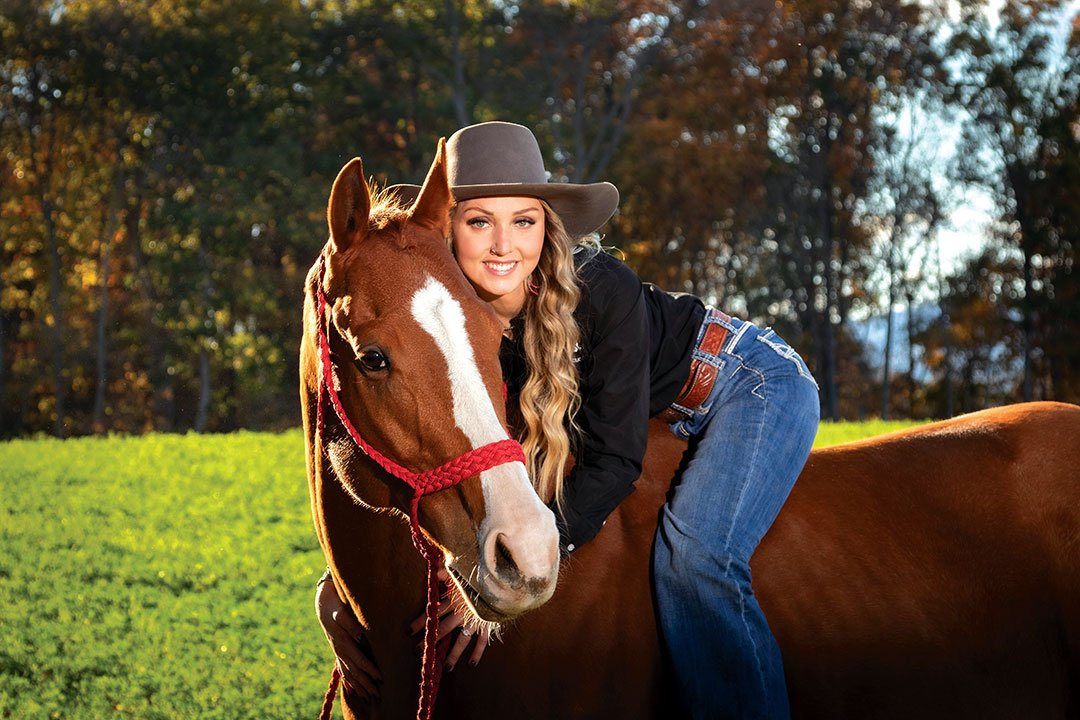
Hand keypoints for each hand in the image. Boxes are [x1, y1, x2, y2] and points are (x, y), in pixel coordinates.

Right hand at [315, 577, 381, 700]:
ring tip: (368, 697)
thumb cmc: (335, 604)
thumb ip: (350, 623)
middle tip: (378, 695)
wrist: (322, 601)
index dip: (370, 669)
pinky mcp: (337, 649)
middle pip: (354, 670)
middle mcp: (339, 649)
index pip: (359, 659)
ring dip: (358, 685)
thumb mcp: (341, 611)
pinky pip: (342, 668)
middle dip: (366, 683)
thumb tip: (359, 635)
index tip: (380, 678)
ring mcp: (337, 650)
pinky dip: (348, 680)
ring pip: (348, 672)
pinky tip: (352, 689)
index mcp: (342, 641)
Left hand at [410, 568, 490, 670]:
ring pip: (462, 640)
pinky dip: (478, 652)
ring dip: (453, 654)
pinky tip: (471, 664)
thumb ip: (446, 573)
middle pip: (443, 629)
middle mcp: (462, 613)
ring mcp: (475, 620)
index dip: (420, 622)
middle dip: (430, 640)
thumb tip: (433, 573)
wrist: (501, 579)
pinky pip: (482, 641)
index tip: (409, 631)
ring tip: (445, 668)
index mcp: (454, 599)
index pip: (433, 612)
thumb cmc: (479, 573)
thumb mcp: (461, 571)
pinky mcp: (487, 624)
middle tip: (418, 651)